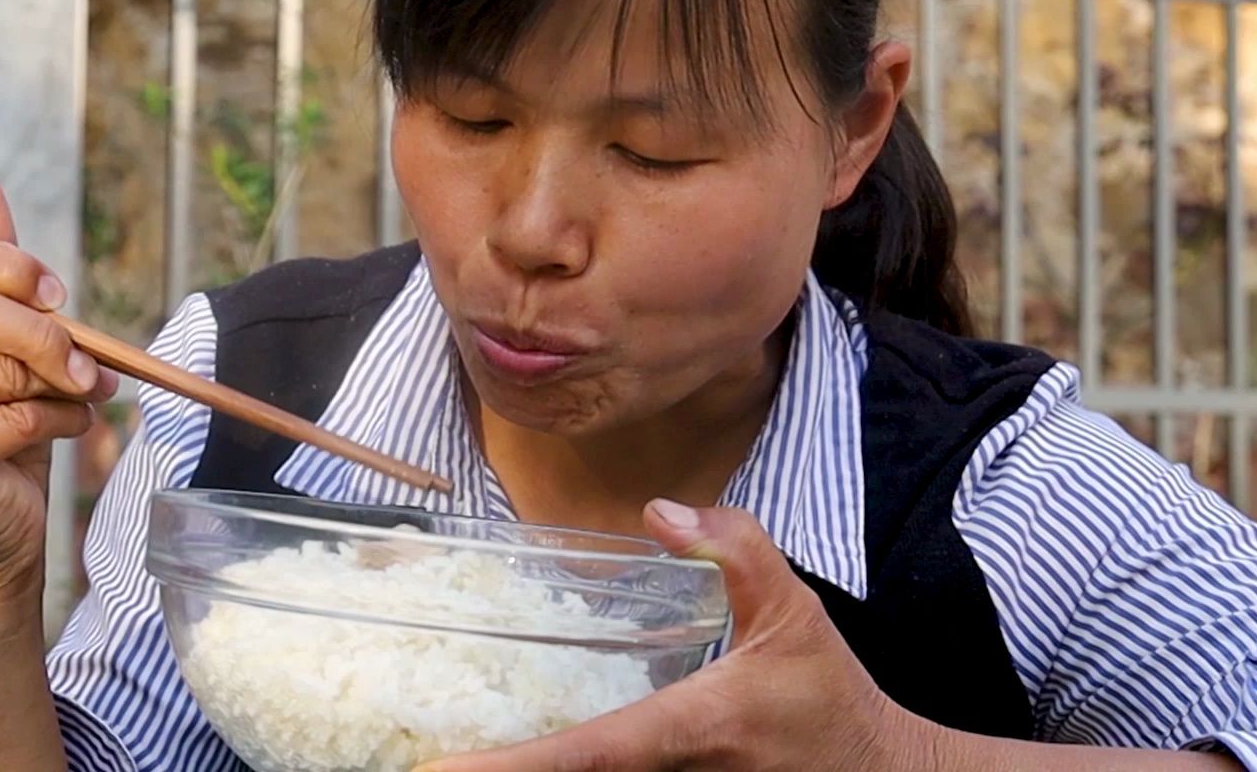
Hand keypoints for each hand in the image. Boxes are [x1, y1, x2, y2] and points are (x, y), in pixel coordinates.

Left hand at [415, 500, 937, 771]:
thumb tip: (662, 511)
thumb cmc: (831, 701)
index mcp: (695, 728)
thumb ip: (736, 551)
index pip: (588, 752)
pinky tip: (524, 760)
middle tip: (425, 760)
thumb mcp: (795, 613)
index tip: (444, 768)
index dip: (514, 765)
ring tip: (461, 762)